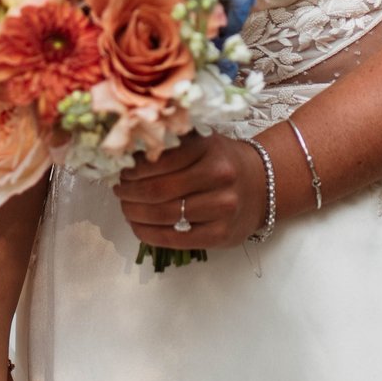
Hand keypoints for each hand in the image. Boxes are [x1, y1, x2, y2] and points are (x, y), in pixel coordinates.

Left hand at [111, 133, 266, 251]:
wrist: (263, 185)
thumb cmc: (222, 162)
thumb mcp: (203, 142)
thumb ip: (171, 143)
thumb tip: (125, 151)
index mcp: (210, 148)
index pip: (160, 159)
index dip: (134, 168)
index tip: (121, 170)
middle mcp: (220, 177)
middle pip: (158, 189)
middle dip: (129, 192)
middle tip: (119, 190)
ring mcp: (223, 208)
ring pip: (163, 215)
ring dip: (134, 212)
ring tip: (126, 207)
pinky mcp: (222, 235)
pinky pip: (174, 238)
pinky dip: (148, 233)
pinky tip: (137, 226)